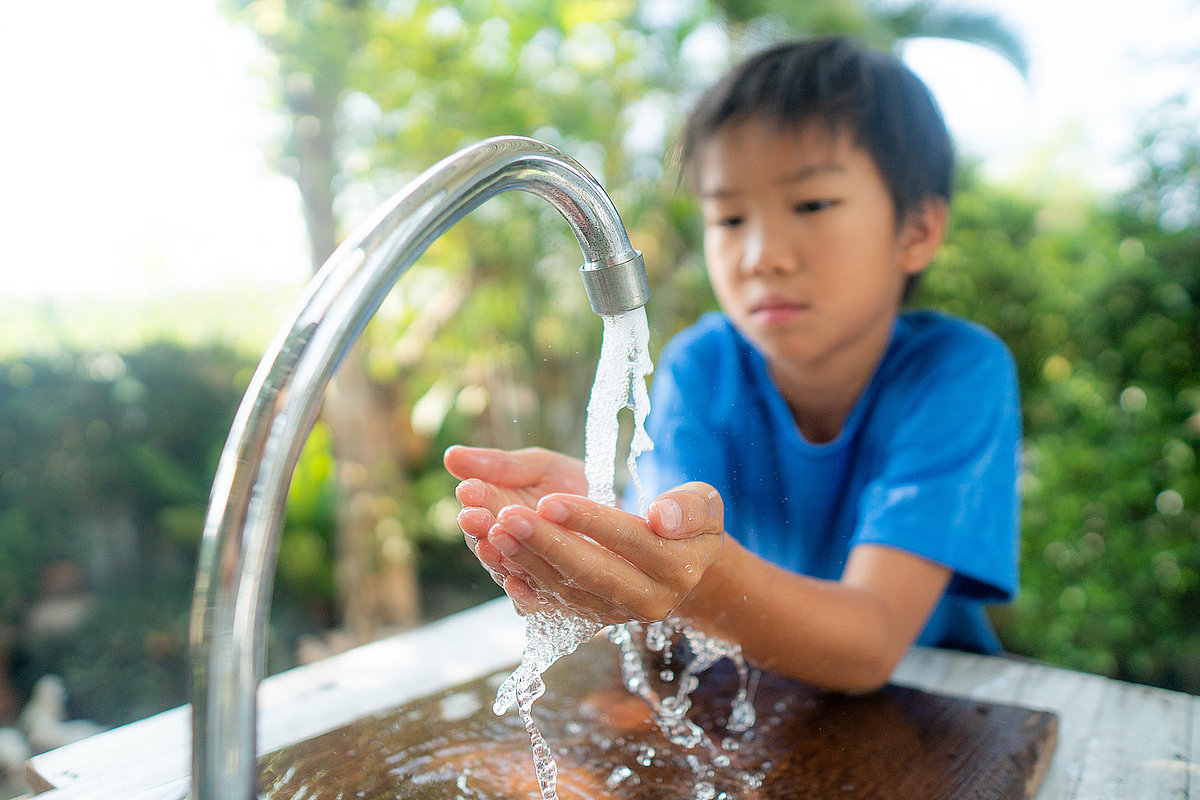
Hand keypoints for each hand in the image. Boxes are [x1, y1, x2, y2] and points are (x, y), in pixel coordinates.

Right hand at [444, 445, 588, 596]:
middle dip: (477, 528)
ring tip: (492, 544)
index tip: (468, 490)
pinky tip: (517, 584)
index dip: (471, 499)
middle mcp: (504, 544)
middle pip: (483, 540)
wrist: (616, 514)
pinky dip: (521, 594)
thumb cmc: (573, 485)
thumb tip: (451, 455)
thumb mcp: (538, 466)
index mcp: (496, 510)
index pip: (476, 506)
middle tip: (473, 517)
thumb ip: (497, 464)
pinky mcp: (545, 594)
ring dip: (495, 558)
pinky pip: (528, 599)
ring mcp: (523, 569)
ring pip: (502, 569)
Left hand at [483, 483, 724, 623]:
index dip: (588, 521)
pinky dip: (521, 580)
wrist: (682, 561)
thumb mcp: (703, 504)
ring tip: (493, 531)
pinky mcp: (590, 618)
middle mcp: (647, 601)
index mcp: (678, 568)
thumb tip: (662, 516)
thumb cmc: (689, 521)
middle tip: (507, 516)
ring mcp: (615, 614)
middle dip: (546, 544)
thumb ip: (689, 507)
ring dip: (525, 561)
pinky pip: (551, 603)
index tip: (549, 500)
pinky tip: (496, 560)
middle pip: (590, 573)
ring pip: (565, 590)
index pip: (629, 540)